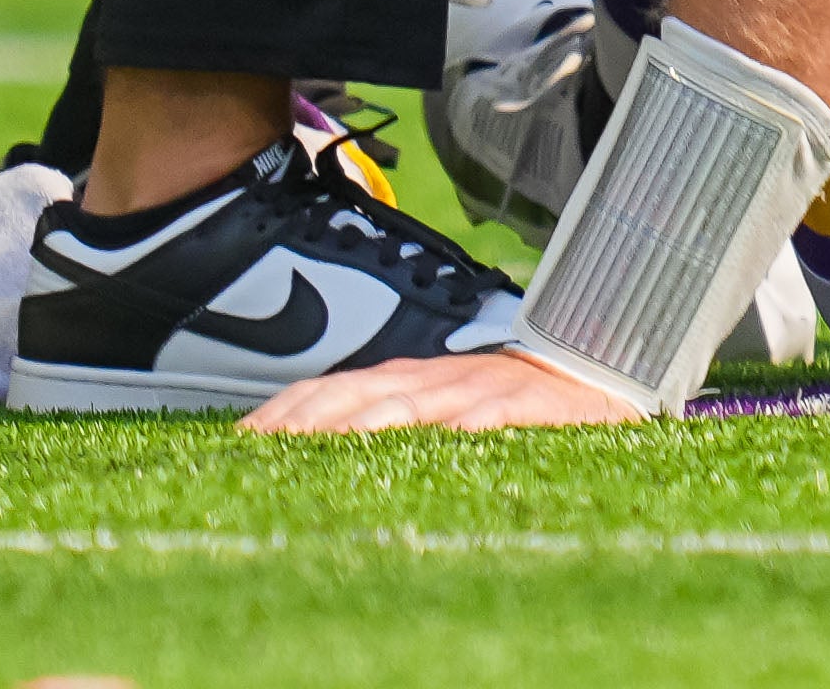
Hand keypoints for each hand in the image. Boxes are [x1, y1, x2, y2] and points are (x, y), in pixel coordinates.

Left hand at [241, 347, 648, 434]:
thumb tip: (306, 452)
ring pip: (411, 406)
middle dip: (307, 422)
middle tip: (265, 454)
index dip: (284, 414)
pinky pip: (486, 419)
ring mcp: (476, 390)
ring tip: (332, 452)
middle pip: (355, 394)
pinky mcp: (525, 406)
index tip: (241, 446)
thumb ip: (381, 420)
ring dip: (368, 427)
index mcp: (402, 379)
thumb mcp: (433, 408)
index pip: (328, 390)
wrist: (588, 374)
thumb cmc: (499, 405)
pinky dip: (460, 431)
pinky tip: (437, 448)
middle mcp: (430, 379)